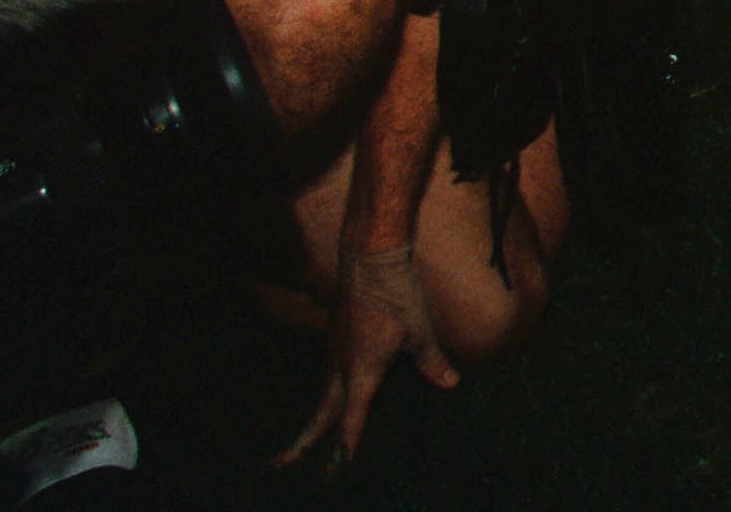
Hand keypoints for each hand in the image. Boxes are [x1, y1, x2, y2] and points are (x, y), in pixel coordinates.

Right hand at [278, 243, 451, 470]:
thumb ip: (431, 362)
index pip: (350, 421)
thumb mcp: (419, 332)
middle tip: (281, 466)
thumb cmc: (395, 296)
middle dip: (304, 443)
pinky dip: (328, 392)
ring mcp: (334, 350)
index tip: (336, 472)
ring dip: (316, 418)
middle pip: (321, 413)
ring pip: (323, 393)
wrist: (370, 258)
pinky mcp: (336, 336)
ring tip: (307, 441)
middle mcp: (340, 365)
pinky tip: (335, 394)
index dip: (344, 448)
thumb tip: (449, 384)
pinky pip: (329, 373)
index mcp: (360, 372)